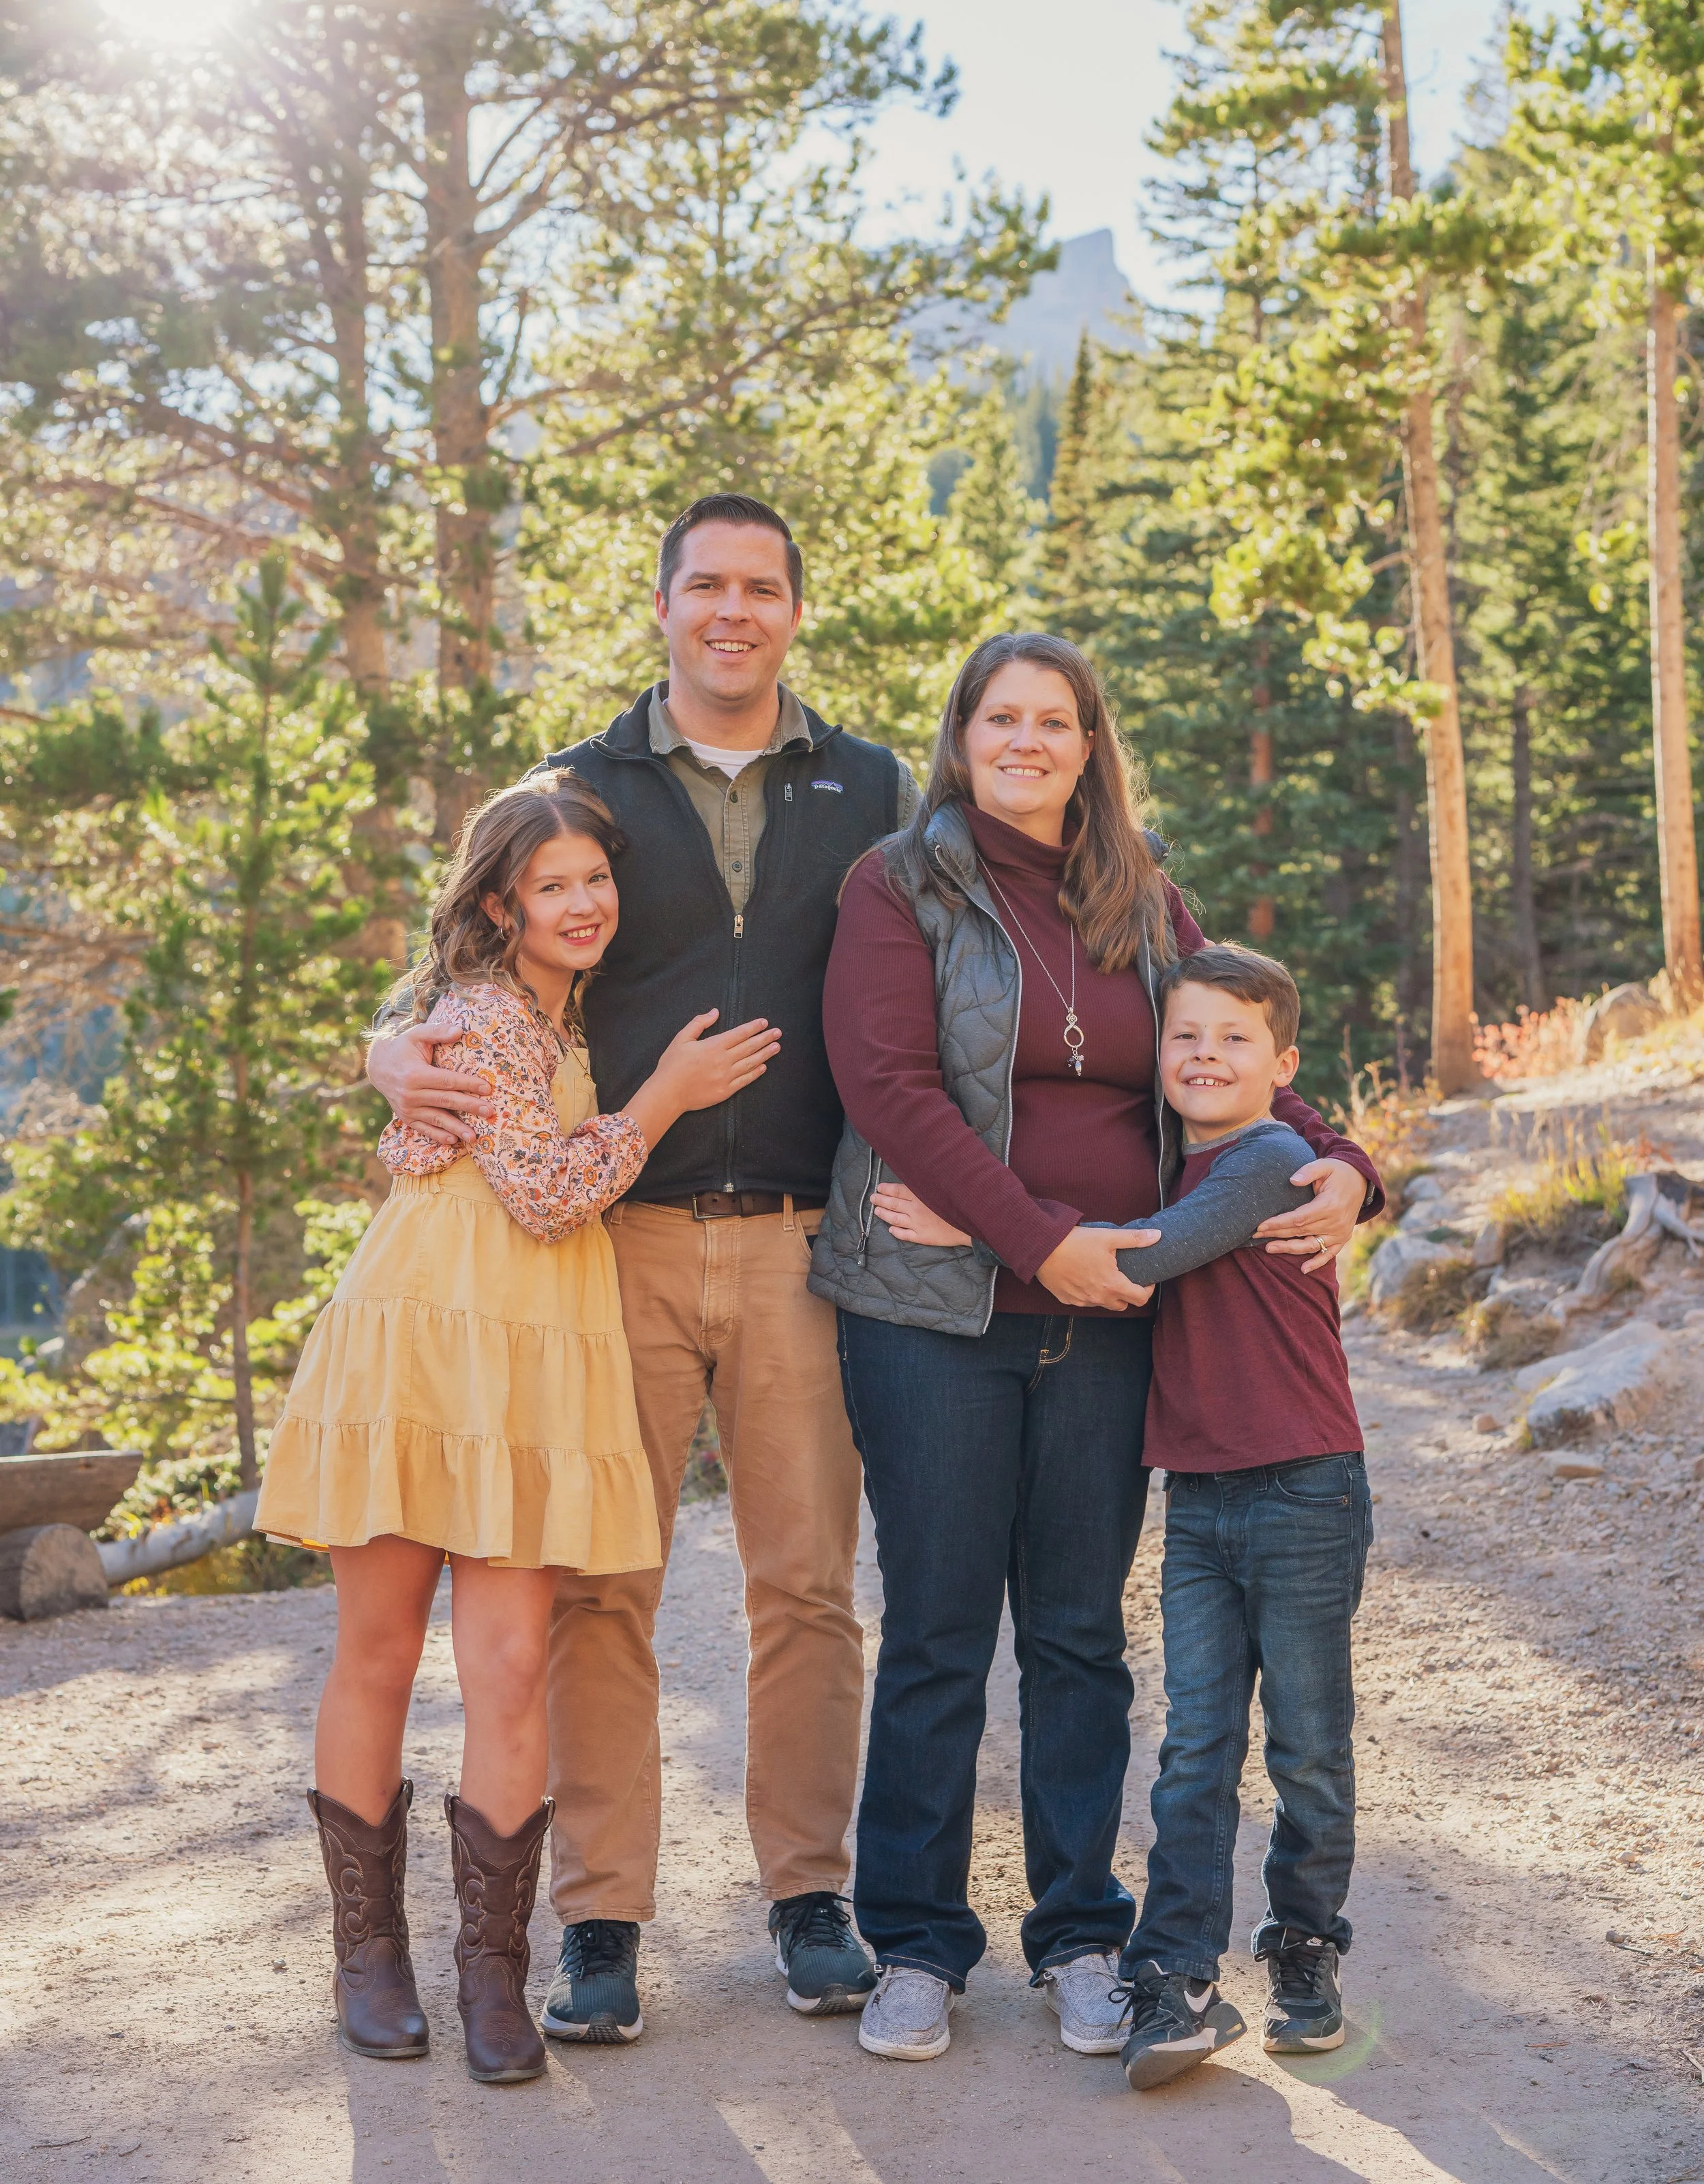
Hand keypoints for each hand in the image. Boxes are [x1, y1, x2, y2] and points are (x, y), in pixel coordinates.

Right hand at [366, 1009, 494, 1145]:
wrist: (378, 1066)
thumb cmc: (403, 1048)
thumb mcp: (417, 1035)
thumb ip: (437, 1031)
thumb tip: (460, 1030)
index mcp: (415, 1074)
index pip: (447, 1081)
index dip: (468, 1084)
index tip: (487, 1088)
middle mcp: (410, 1094)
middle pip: (446, 1101)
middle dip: (470, 1107)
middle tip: (490, 1112)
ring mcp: (408, 1108)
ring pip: (437, 1119)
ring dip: (457, 1128)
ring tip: (475, 1136)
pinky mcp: (406, 1117)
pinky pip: (424, 1129)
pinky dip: (439, 1136)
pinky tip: (454, 1141)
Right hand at [650, 1010, 781, 1111]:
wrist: (667, 1093)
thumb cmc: (672, 1064)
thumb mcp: (681, 1038)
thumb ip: (699, 1023)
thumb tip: (715, 1012)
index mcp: (713, 1045)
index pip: (739, 1033)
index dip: (754, 1027)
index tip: (765, 1023)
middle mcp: (723, 1060)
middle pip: (749, 1047)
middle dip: (765, 1038)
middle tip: (778, 1033)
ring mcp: (726, 1077)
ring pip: (751, 1063)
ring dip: (765, 1054)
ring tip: (776, 1047)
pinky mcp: (725, 1091)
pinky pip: (745, 1080)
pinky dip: (755, 1073)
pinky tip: (763, 1067)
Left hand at [871, 1180, 972, 1247]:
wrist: (969, 1223)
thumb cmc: (957, 1203)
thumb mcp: (941, 1189)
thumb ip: (925, 1185)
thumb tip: (913, 1181)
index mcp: (920, 1196)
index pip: (898, 1191)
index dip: (887, 1189)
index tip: (880, 1187)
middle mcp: (916, 1209)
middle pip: (893, 1204)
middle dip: (881, 1200)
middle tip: (873, 1198)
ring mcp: (918, 1224)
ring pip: (895, 1219)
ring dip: (885, 1215)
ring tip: (877, 1211)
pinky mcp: (922, 1236)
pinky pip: (905, 1235)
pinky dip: (896, 1232)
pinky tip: (891, 1230)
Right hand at [1035, 1226, 1156, 1310]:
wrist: (1042, 1247)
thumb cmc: (1076, 1241)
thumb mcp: (1108, 1237)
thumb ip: (1134, 1239)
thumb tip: (1157, 1236)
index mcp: (1112, 1284)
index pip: (1139, 1298)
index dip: (1147, 1290)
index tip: (1145, 1279)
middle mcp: (1098, 1298)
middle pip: (1122, 1305)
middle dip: (1128, 1294)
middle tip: (1125, 1277)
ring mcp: (1081, 1301)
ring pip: (1103, 1304)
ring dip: (1108, 1294)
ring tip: (1104, 1276)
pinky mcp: (1067, 1299)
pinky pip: (1084, 1301)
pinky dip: (1089, 1293)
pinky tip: (1084, 1277)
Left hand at [1255, 1156, 1365, 1272]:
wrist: (1361, 1181)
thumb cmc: (1337, 1172)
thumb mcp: (1324, 1165)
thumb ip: (1308, 1172)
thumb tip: (1292, 1180)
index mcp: (1329, 1205)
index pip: (1299, 1219)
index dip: (1279, 1223)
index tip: (1260, 1225)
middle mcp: (1335, 1222)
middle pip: (1301, 1232)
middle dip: (1276, 1234)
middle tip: (1255, 1236)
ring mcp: (1340, 1232)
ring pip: (1311, 1245)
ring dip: (1289, 1249)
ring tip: (1269, 1248)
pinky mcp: (1343, 1238)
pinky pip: (1329, 1254)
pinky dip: (1317, 1262)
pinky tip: (1303, 1270)